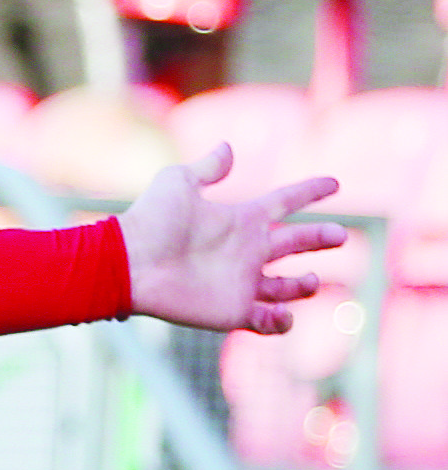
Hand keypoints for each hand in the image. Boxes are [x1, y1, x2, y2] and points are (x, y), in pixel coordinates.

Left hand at [120, 142, 345, 332]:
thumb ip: (208, 168)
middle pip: (296, 244)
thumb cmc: (152, 221)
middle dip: (321, 239)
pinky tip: (285, 313)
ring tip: (311, 279)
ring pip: (287, 288)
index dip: (310, 192)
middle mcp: (246, 251)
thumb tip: (227, 147)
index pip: (285, 202)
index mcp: (241, 220)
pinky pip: (267, 322)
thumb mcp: (178, 183)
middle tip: (340, 235)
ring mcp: (241, 282)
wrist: (129, 264)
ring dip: (305, 285)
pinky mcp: (232, 312)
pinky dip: (282, 321)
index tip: (334, 183)